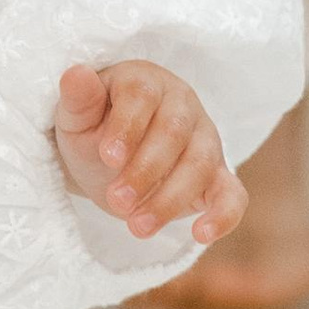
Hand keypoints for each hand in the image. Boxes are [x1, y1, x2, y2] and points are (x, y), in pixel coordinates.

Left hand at [53, 62, 245, 248]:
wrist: (109, 160)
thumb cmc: (94, 130)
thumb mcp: (77, 117)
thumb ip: (78, 98)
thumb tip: (76, 73)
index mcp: (146, 82)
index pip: (142, 96)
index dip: (127, 126)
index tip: (107, 157)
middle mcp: (182, 105)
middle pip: (173, 132)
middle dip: (145, 171)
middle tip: (116, 200)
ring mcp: (205, 139)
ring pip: (200, 165)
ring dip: (169, 199)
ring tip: (137, 226)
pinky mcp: (219, 174)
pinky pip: (233, 194)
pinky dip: (223, 215)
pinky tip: (201, 235)